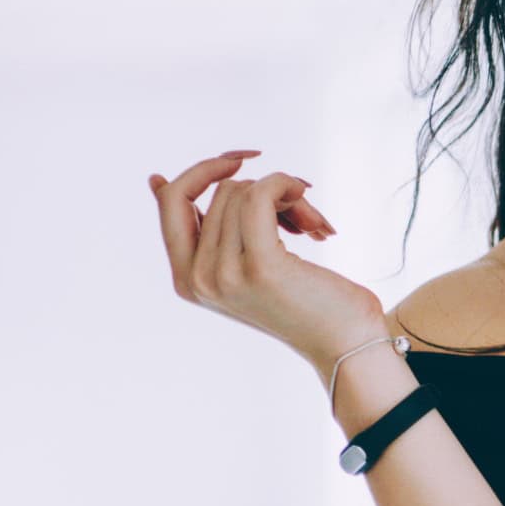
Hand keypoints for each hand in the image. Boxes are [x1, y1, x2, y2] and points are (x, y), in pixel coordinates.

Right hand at [149, 150, 387, 375]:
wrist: (348, 345)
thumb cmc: (306, 301)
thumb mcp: (246, 264)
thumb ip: (209, 230)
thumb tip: (156, 181)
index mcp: (186, 278)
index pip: (171, 202)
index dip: (203, 171)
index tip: (240, 160)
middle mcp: (197, 278)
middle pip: (222, 191)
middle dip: (267, 191)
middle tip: (303, 217)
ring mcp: (223, 274)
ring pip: (246, 192)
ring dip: (289, 197)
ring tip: (313, 226)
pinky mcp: (259, 266)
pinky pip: (261, 194)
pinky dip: (286, 185)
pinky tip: (309, 202)